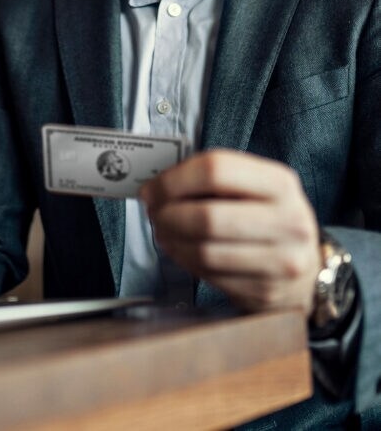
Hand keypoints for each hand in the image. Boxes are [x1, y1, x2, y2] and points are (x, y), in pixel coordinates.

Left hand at [139, 150, 320, 314]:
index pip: (216, 169)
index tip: (153, 187)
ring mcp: (281, 262)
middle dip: (167, 214)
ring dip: (171, 240)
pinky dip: (185, 262)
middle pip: (207, 216)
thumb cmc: (269, 217)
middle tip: (153, 212)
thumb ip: (215, 178)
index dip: (174, 179)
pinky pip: (211, 276)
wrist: (309, 266)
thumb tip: (159, 184)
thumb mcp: (256, 186)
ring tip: (162, 231)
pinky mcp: (267, 293)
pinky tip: (181, 250)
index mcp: (281, 183)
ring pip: (205, 251)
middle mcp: (289, 221)